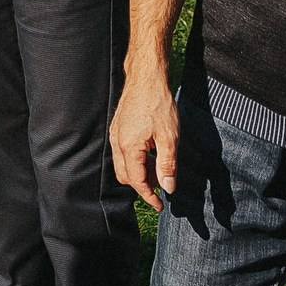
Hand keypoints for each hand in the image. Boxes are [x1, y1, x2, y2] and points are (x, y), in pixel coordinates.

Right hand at [110, 75, 180, 210]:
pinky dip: (136, 160)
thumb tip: (168, 187)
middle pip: (126, 176)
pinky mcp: (118, 128)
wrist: (146, 78)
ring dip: (140, 172)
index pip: (137, 181)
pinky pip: (123, 153)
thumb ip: (167, 164)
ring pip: (123, 165)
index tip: (160, 206)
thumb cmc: (158, 104)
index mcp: (129, 147)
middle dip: (143, 185)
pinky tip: (152, 153)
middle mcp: (118, 143)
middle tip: (162, 184)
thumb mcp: (169, 137)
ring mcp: (116, 135)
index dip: (148, 197)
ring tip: (160, 168)